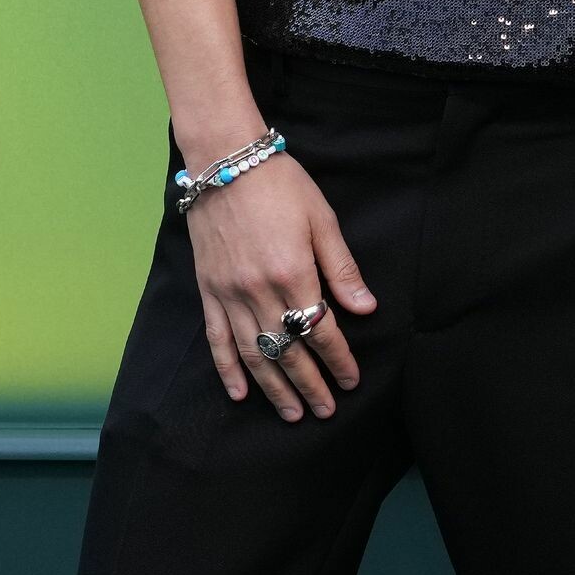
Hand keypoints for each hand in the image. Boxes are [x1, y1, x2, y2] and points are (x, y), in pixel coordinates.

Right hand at [186, 154, 377, 420]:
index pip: (321, 331)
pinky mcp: (209, 291)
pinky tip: (241, 393)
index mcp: (293, 273)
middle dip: (310, 385)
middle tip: (326, 410)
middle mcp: (259, 292)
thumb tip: (366, 308)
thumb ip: (341, 268)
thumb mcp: (321, 219)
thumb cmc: (281, 184)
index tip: (351, 380)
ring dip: (274, 389)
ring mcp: (230, 294)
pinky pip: (217, 340)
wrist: (225, 161)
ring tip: (293, 414)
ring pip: (254, 355)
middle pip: (289, 351)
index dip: (338, 359)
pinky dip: (228, 371)